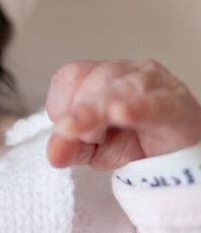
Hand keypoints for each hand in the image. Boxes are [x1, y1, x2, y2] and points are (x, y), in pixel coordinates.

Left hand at [46, 59, 200, 169]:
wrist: (178, 161)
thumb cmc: (133, 144)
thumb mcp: (92, 149)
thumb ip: (70, 147)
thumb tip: (53, 154)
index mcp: (102, 75)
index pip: (71, 76)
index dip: (62, 105)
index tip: (71, 131)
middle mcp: (129, 72)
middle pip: (94, 79)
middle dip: (84, 114)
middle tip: (91, 140)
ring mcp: (156, 84)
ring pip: (120, 89)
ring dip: (101, 114)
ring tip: (100, 138)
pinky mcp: (178, 106)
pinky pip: (156, 104)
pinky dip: (137, 108)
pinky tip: (124, 114)